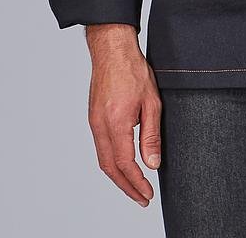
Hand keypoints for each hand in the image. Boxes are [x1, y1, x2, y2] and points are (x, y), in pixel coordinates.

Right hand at [85, 24, 161, 205]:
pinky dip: (111, 162)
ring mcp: (94, 121)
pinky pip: (100, 147)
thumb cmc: (133, 69)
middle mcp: (100, 125)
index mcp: (115, 122)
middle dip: (126, 187)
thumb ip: (151, 135)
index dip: (136, 183)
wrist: (112, 49)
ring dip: (118, 177)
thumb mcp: (152, 102)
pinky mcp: (93, 117)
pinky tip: (123, 165)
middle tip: (142, 198)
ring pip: (102, 159)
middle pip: (109, 168)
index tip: (148, 194)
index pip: (124, 164)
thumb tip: (152, 164)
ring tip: (135, 186)